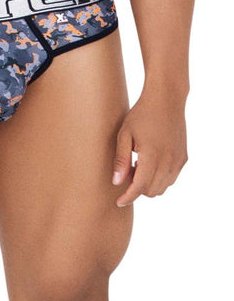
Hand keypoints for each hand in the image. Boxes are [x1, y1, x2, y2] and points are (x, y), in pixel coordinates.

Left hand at [112, 85, 187, 206]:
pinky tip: (150, 162)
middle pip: (152, 191)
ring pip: (163, 187)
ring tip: (137, 164)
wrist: (166, 99)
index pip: (140, 187)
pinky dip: (160, 178)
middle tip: (127, 171)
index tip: (119, 201)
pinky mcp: (183, 157)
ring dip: (149, 184)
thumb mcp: (124, 134)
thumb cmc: (141, 114)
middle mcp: (169, 161)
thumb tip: (117, 182)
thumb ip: (121, 160)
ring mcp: (178, 160)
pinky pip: (171, 178)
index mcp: (152, 156)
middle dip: (137, 188)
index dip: (128, 196)